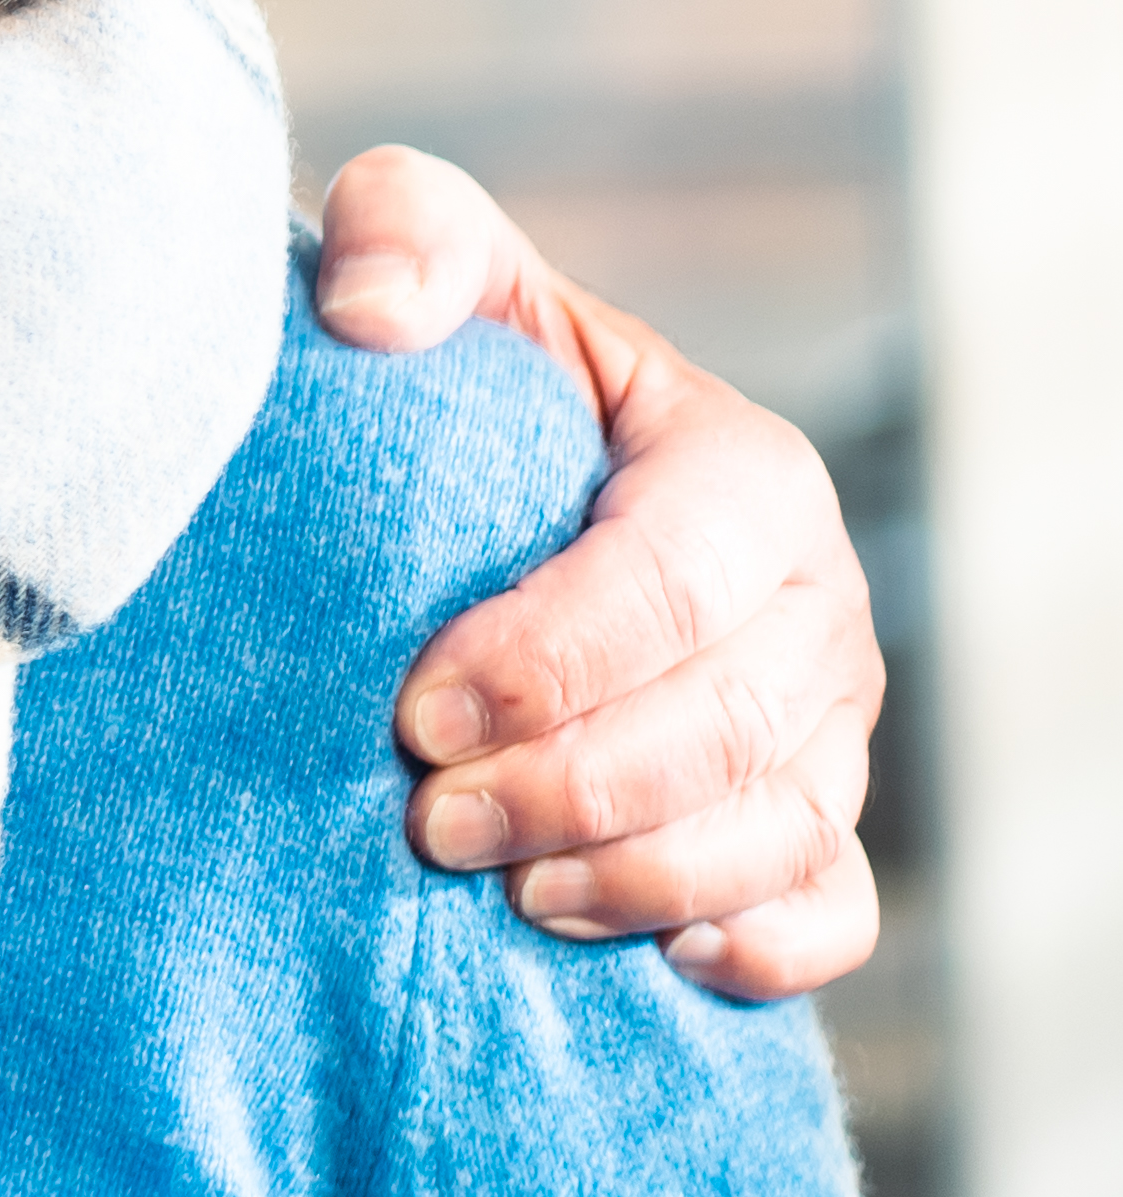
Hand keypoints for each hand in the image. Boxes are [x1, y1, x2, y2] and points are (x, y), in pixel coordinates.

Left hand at [308, 146, 881, 1001]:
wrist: (473, 480)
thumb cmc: (459, 374)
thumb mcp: (430, 262)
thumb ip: (404, 235)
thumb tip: (367, 311)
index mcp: (739, 471)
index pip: (676, 578)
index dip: (554, 657)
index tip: (417, 708)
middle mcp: (807, 601)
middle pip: (731, 721)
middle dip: (577, 783)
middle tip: (430, 817)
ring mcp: (824, 721)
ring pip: (780, 826)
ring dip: (642, 875)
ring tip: (503, 889)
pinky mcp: (808, 820)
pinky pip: (829, 908)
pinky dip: (762, 946)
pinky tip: (660, 961)